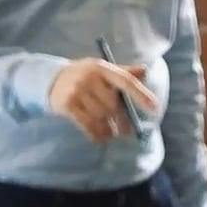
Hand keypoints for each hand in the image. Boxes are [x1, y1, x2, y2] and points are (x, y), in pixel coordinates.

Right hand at [45, 58, 159, 142]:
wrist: (52, 79)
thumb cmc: (84, 75)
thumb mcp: (101, 69)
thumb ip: (123, 72)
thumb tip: (145, 70)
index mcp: (102, 68)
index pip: (126, 81)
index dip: (141, 94)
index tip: (154, 108)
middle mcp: (89, 78)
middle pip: (113, 105)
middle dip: (121, 120)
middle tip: (126, 131)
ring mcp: (77, 91)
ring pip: (101, 116)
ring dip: (108, 129)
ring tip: (111, 133)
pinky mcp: (68, 105)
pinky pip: (87, 124)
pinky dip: (97, 134)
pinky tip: (101, 138)